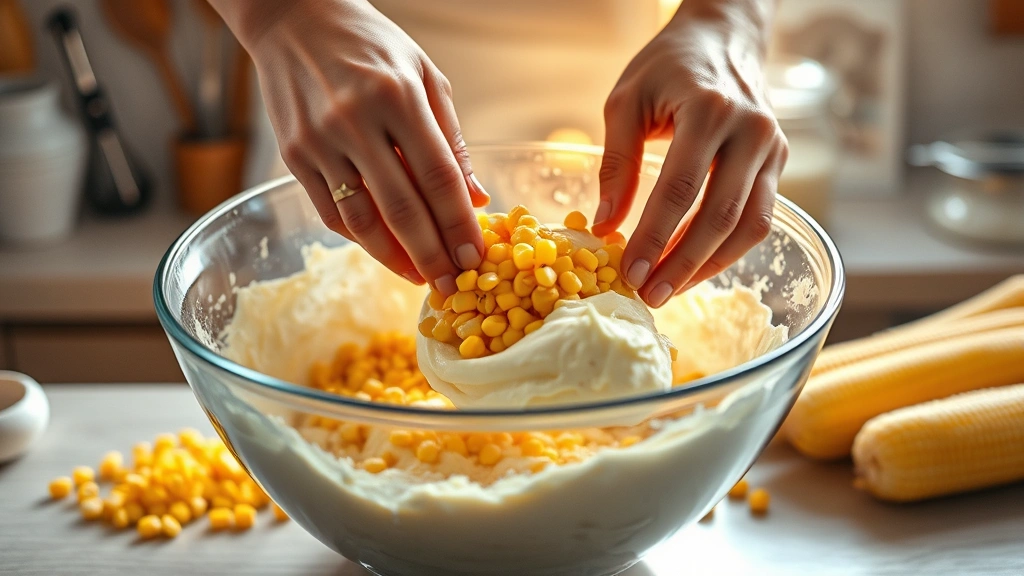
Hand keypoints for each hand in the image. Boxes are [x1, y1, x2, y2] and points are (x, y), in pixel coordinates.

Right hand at [216, 0, 487, 294]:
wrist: (294, 20)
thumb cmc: (371, 46)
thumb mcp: (424, 76)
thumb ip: (451, 139)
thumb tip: (476, 198)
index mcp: (398, 97)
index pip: (438, 177)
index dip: (459, 224)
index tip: (475, 257)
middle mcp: (356, 121)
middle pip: (402, 208)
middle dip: (431, 256)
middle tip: (451, 288)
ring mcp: (319, 142)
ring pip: (362, 219)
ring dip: (394, 258)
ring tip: (419, 278)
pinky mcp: (293, 156)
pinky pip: (330, 212)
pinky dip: (359, 238)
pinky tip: (383, 251)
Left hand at [592, 0, 787, 307]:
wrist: (722, 38)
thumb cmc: (668, 67)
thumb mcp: (626, 101)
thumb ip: (616, 163)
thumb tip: (604, 226)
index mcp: (710, 110)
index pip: (681, 188)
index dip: (655, 237)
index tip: (630, 274)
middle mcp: (752, 130)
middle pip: (720, 215)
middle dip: (683, 264)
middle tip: (650, 296)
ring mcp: (773, 148)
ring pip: (748, 226)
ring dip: (708, 267)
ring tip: (669, 290)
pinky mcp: (779, 164)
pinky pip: (758, 219)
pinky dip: (727, 251)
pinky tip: (694, 267)